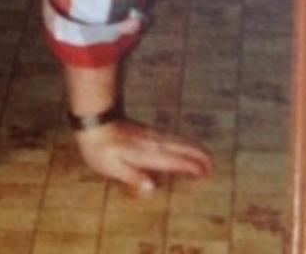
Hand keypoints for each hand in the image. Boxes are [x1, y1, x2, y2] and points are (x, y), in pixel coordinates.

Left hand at [74, 117, 211, 194]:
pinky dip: (180, 142)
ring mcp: (149, 134)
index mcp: (146, 153)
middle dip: (197, 154)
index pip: (174, 160)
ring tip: (203, 153)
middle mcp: (152, 142)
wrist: (93, 119)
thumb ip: (132, 177)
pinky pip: (169, 137)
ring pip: (176, 139)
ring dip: (190, 146)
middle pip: (180, 147)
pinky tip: (180, 145)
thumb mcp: (111, 167)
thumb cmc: (100, 147)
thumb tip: (151, 187)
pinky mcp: (144, 130)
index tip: (205, 171)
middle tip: (212, 162)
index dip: (190, 166)